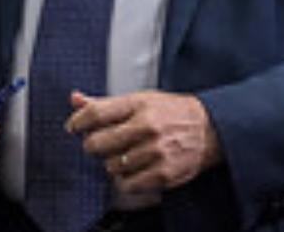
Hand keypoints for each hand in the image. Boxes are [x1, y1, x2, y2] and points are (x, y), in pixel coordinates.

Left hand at [66, 89, 220, 193]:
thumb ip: (105, 103)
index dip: (77, 121)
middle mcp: (147, 127)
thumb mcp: (140, 99)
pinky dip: (125, 180)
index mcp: (138, 104)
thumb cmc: (171, 112)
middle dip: (93, 145)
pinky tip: (133, 170)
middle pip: (97, 143)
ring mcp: (156, 151)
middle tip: (103, 144)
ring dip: (112, 164)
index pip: (95, 113)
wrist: (211, 128)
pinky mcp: (164, 173)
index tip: (73, 127)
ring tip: (125, 156)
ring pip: (110, 166)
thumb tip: (74, 99)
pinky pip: (128, 184)